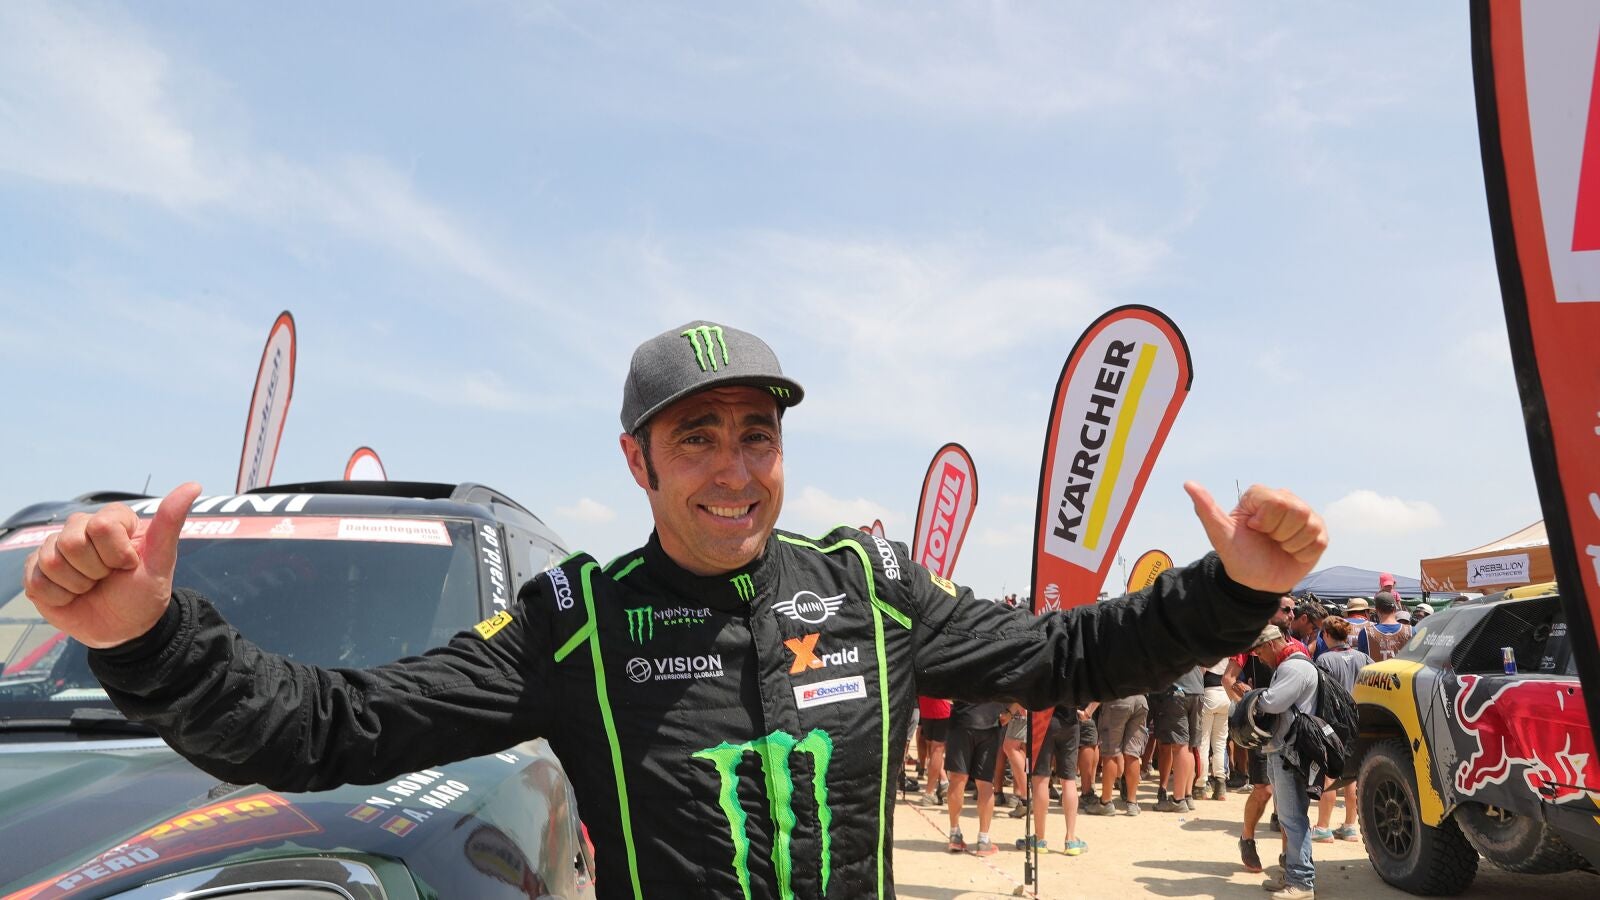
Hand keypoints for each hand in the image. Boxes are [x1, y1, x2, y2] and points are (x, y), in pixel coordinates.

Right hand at [22, 483, 199, 648]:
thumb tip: (193, 485)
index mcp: (113, 520)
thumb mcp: (161, 561)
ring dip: (77, 584)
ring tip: (90, 587)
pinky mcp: (37, 571)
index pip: (102, 525)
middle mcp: (82, 528)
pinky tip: (71, 596)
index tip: (128, 564)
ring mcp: (56, 548)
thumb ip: (170, 522)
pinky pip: (36, 581)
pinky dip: (59, 596)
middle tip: (107, 578)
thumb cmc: (143, 593)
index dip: (117, 553)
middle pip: (72, 541)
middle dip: (95, 570)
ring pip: (52, 560)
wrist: (124, 630)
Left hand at [1184, 481, 1326, 592]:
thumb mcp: (1220, 534)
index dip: (1265, 520)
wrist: (1256, 582)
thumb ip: (1206, 508)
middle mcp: (1285, 499)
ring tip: (1279, 546)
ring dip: (1290, 543)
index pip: (1275, 500)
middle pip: (1296, 509)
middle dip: (1278, 532)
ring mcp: (1305, 516)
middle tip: (1268, 539)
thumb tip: (1188, 483)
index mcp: (1261, 496)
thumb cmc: (1237, 554)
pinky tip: (1292, 553)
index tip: (1253, 528)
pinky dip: (1302, 553)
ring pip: (1309, 524)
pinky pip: (1318, 540)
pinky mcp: (1319, 533)